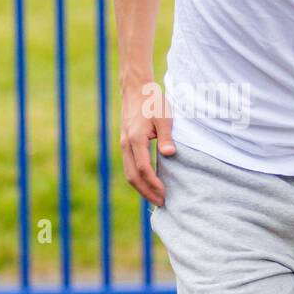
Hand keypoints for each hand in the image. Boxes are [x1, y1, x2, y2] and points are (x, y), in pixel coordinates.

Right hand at [120, 79, 175, 205]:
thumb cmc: (152, 102)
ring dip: (141, 188)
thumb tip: (169, 154)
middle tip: (161, 203)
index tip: (165, 194)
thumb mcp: (164, 117)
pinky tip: (148, 183)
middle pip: (133, 176)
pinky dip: (137, 178)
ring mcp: (123, 145)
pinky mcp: (125, 144)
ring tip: (155, 197)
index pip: (143, 169)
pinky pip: (129, 166)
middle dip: (146, 192)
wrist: (136, 89)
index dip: (153, 184)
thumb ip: (166, 137)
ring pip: (129, 173)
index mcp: (136, 139)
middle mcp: (126, 145)